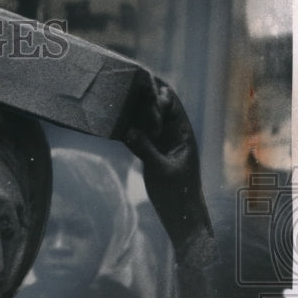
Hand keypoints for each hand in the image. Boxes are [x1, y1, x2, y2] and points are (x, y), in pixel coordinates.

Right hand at [122, 73, 212, 249]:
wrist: (182, 216)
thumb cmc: (178, 195)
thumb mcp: (161, 170)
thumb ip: (145, 149)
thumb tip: (127, 130)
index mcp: (184, 134)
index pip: (172, 104)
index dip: (157, 92)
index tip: (140, 83)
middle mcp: (173, 135)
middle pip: (159, 107)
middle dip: (145, 95)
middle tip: (126, 80)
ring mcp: (162, 144)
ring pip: (147, 121)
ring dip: (134, 111)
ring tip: (115, 97)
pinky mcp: (152, 154)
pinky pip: (139, 136)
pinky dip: (127, 128)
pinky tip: (113, 123)